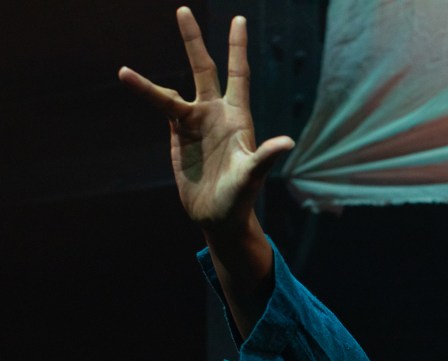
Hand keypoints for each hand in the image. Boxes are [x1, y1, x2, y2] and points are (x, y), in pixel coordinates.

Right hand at [118, 7, 293, 232]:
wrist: (220, 217)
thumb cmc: (242, 197)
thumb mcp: (253, 176)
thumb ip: (266, 157)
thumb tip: (288, 142)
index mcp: (238, 117)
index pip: (239, 74)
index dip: (237, 47)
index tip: (238, 19)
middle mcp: (216, 114)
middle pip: (204, 70)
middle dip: (193, 41)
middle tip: (182, 10)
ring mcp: (196, 124)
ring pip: (170, 92)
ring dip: (148, 85)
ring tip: (123, 72)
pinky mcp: (179, 136)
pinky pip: (163, 108)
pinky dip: (149, 94)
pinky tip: (134, 83)